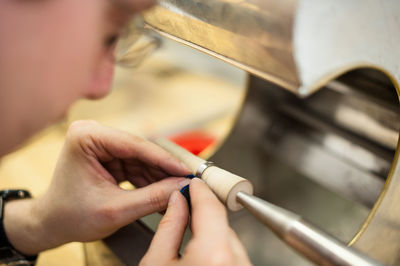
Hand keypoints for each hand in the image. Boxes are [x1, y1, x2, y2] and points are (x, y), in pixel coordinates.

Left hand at [3, 120, 189, 254]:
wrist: (52, 224)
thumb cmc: (70, 216)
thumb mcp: (115, 210)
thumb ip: (152, 198)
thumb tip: (183, 187)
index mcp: (86, 137)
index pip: (134, 145)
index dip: (164, 159)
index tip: (186, 170)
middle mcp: (94, 134)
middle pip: (140, 150)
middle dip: (164, 168)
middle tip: (188, 181)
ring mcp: (101, 144)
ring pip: (142, 158)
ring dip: (159, 175)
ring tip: (178, 189)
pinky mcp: (108, 155)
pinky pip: (136, 165)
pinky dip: (150, 179)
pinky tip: (164, 189)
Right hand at [140, 178, 251, 265]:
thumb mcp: (156, 263)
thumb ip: (168, 227)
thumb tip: (177, 201)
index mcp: (214, 255)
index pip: (211, 208)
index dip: (200, 191)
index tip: (194, 183)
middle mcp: (237, 263)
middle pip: (222, 227)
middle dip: (205, 219)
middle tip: (186, 213)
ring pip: (230, 244)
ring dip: (213, 239)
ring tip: (190, 247)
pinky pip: (234, 259)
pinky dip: (220, 255)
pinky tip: (202, 262)